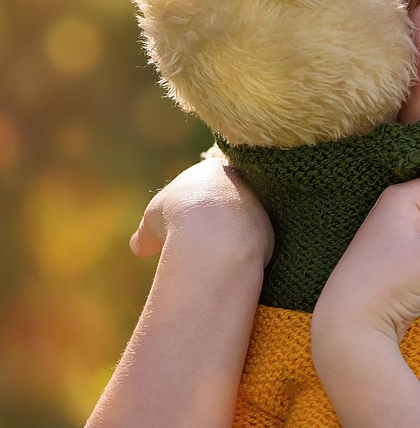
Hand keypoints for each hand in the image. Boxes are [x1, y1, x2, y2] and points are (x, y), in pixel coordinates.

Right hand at [130, 157, 273, 266]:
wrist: (213, 231)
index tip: (186, 218)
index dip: (195, 201)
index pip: (209, 180)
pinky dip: (244, 248)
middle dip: (218, 218)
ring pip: (246, 218)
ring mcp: (261, 204)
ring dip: (233, 234)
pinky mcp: (272, 228)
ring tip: (213, 252)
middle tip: (201, 238)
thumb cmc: (179, 216)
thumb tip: (139, 246)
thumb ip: (148, 231)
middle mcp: (244, 181)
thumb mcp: (153, 220)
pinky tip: (230, 259)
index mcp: (216, 168)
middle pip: (232, 199)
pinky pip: (256, 237)